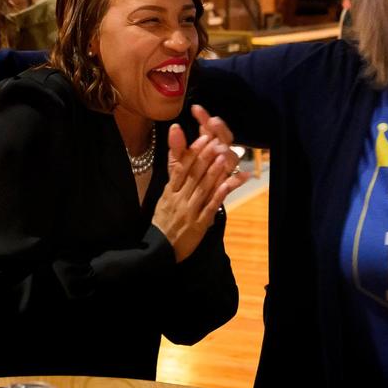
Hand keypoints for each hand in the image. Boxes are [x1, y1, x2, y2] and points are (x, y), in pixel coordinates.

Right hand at [152, 117, 245, 261]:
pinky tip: (228, 183)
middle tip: (217, 141)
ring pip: (202, 188)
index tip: (204, 137)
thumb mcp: (164, 198)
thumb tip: (182, 161)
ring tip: (224, 156)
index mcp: (170, 191)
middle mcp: (179, 198)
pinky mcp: (199, 224)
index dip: (193, 151)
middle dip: (205, 156)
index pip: (181, 168)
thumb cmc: (163, 222)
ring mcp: (189, 211)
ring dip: (214, 171)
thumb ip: (175, 180)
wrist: (159, 249)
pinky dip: (220, 194)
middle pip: (193, 174)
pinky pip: (210, 207)